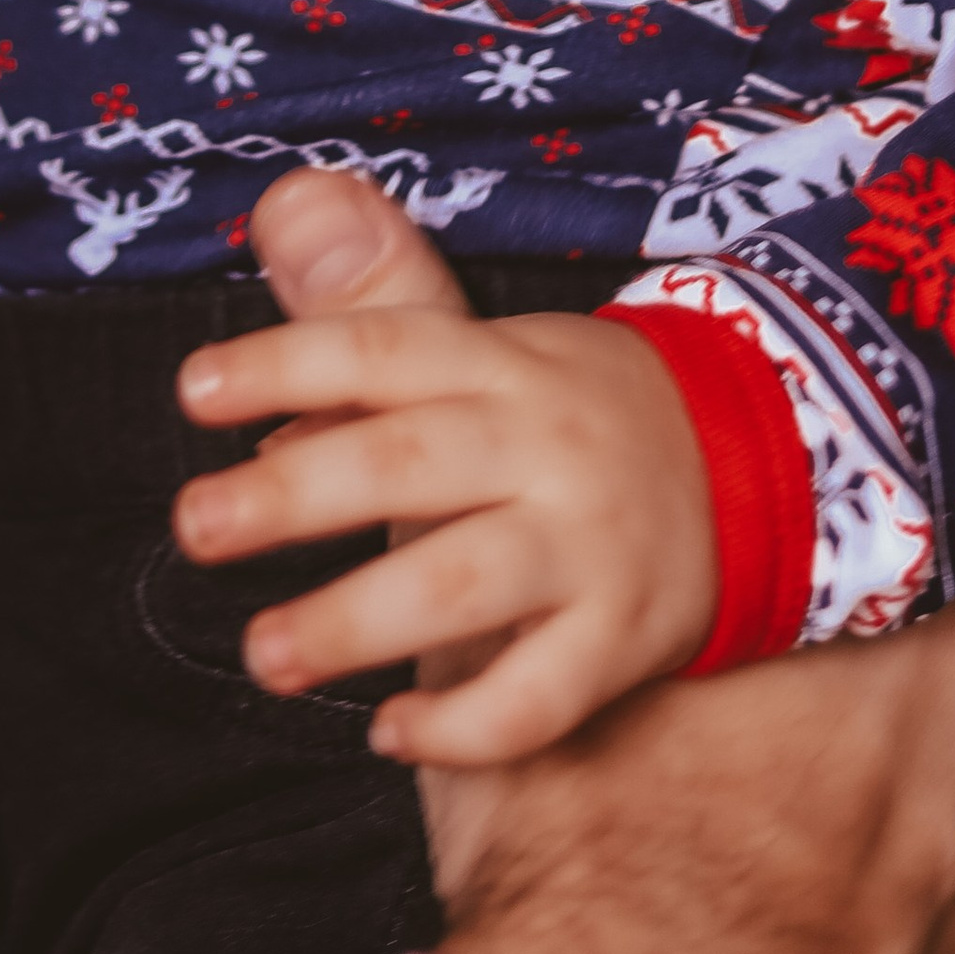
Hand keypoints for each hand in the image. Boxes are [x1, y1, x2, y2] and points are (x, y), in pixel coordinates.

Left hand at [173, 190, 717, 763]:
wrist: (761, 469)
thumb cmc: (572, 417)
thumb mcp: (493, 347)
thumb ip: (379, 303)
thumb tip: (282, 221)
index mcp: (501, 364)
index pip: (384, 347)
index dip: (285, 362)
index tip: (194, 391)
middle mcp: (543, 446)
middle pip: (409, 462)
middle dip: (294, 495)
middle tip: (195, 523)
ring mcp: (587, 544)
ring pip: (462, 584)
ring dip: (353, 622)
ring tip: (264, 653)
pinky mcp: (623, 638)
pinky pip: (538, 695)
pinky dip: (462, 726)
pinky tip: (390, 732)